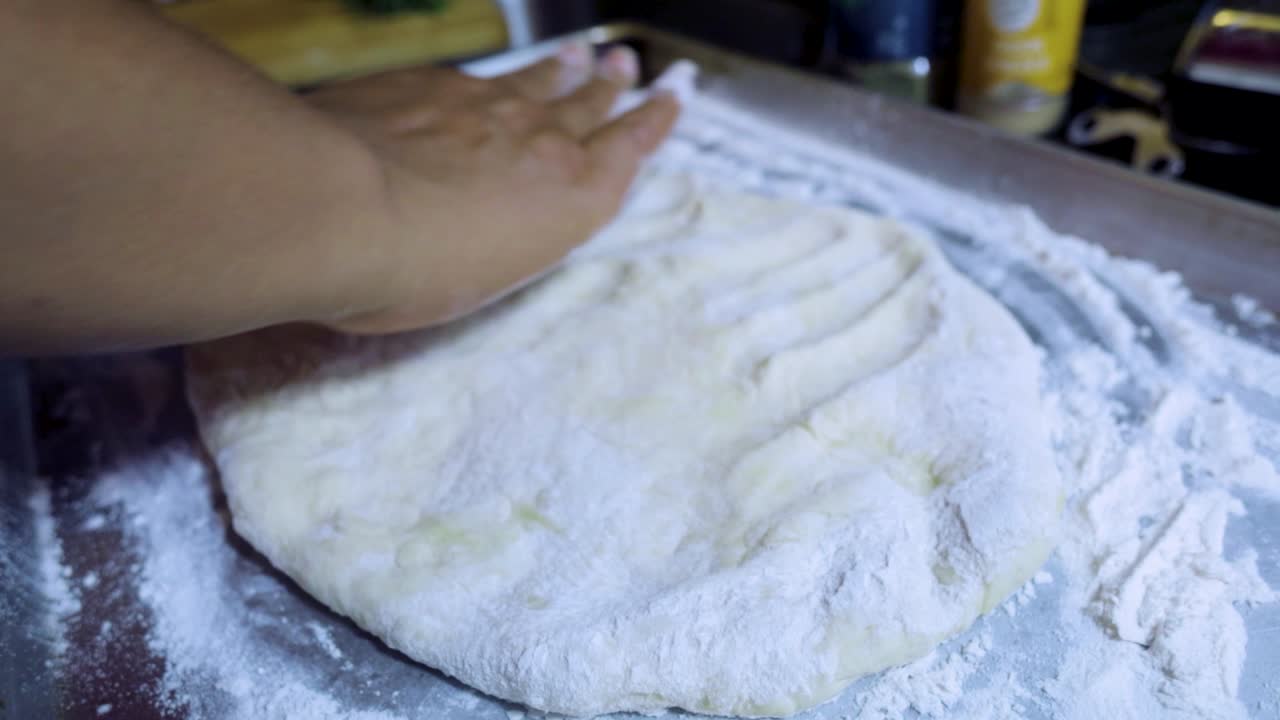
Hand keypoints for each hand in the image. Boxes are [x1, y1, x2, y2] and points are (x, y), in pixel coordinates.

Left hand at [307, 45, 680, 333]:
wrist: (340, 204)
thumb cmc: (412, 271)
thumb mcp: (478, 281)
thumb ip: (497, 240)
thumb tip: (483, 224)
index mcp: (569, 200)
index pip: (627, 150)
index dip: (652, 122)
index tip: (670, 97)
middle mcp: (541, 141)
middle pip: (587, 104)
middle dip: (609, 85)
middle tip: (621, 63)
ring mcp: (485, 103)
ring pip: (536, 80)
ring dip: (559, 69)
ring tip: (576, 54)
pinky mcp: (429, 83)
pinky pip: (473, 77)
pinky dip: (489, 77)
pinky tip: (481, 79)